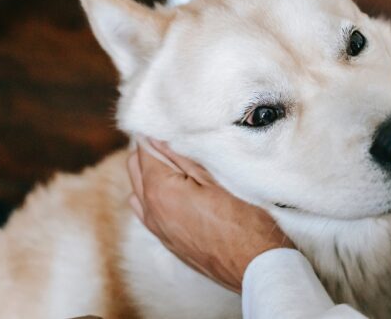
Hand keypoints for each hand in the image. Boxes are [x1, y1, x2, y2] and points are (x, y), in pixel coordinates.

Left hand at [127, 140, 292, 292]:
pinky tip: (175, 191)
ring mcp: (158, 230)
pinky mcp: (169, 243)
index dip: (155, 133)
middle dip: (149, 150)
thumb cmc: (244, 221)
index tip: (170, 123)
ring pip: (138, 191)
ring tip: (176, 163)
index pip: (143, 150)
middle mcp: (151, 211)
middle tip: (174, 138)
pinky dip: (153, 196)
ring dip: (149, 173)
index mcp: (160, 190)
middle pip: (135, 169)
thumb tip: (159, 137)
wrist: (255, 267)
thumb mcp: (217, 179)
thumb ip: (183, 157)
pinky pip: (147, 212)